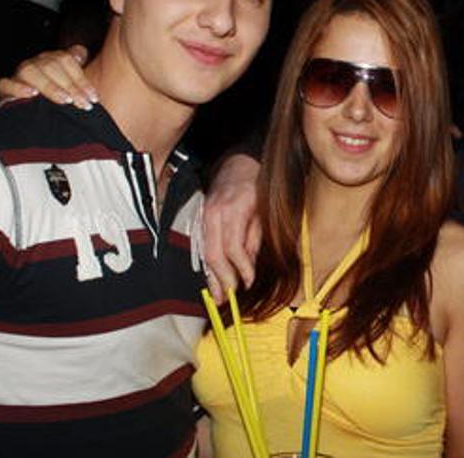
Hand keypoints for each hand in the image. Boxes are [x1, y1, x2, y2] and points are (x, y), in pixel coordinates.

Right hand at [0, 45, 95, 108]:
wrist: (35, 120)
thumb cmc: (60, 102)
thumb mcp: (73, 90)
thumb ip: (79, 74)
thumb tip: (81, 52)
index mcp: (52, 60)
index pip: (67, 60)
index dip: (81, 78)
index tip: (93, 97)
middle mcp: (36, 64)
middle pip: (51, 66)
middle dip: (71, 86)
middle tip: (83, 104)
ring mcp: (20, 75)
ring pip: (30, 71)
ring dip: (49, 86)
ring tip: (64, 100)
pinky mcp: (5, 88)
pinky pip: (6, 83)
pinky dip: (18, 88)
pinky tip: (32, 94)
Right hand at [200, 154, 260, 303]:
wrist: (238, 164)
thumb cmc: (256, 186)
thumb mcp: (263, 209)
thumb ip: (255, 238)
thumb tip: (248, 266)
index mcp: (233, 210)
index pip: (233, 248)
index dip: (241, 269)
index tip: (248, 283)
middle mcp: (214, 214)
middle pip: (213, 254)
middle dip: (221, 279)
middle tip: (228, 299)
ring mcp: (204, 216)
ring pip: (204, 252)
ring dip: (210, 277)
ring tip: (217, 296)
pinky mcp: (200, 219)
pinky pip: (202, 246)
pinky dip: (207, 264)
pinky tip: (212, 278)